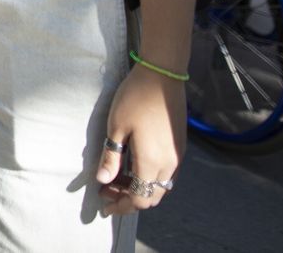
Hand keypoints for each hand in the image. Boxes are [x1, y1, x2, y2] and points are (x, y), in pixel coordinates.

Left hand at [96, 64, 186, 216]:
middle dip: (129, 199)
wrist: (162, 76)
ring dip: (139, 188)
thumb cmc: (135, 98)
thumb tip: (103, 180)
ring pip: (160, 186)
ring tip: (116, 178)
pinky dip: (149, 177)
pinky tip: (132, 165)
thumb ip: (111, 157)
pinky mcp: (179, 146)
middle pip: (151, 196)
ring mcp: (177, 156)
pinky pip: (166, 173)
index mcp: (152, 163)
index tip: (104, 204)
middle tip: (106, 190)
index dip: (122, 206)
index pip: (139, 199)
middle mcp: (169, 165)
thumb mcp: (116, 127)